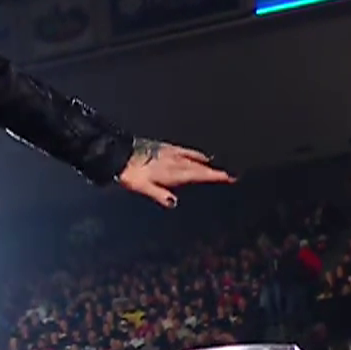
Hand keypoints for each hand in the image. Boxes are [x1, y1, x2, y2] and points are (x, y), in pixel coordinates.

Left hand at [118, 139, 233, 207]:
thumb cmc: (131, 173)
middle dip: (216, 171)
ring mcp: (171, 153)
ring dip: (207, 163)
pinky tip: (198, 155)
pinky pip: (185, 150)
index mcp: (172, 172)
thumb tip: (174, 202)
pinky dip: (195, 154)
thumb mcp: (143, 187)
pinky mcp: (165, 147)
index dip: (214, 176)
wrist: (120, 154)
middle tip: (230, 175)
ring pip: (194, 158)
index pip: (198, 175)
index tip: (229, 177)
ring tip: (218, 166)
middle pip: (200, 167)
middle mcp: (174, 161)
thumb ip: (159, 195)